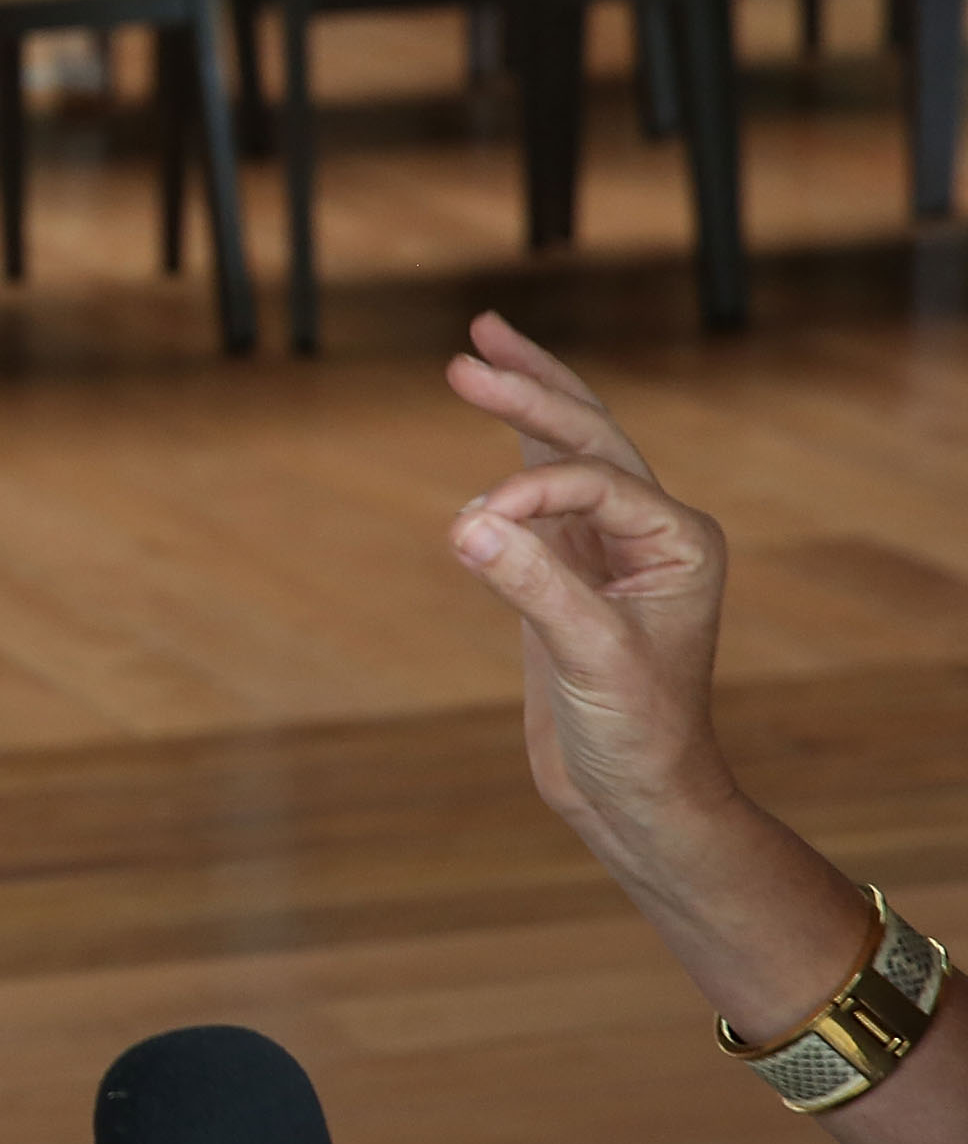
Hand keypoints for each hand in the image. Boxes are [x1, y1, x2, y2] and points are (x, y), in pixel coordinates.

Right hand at [443, 312, 732, 841]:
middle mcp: (652, 532)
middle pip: (587, 436)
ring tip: (480, 347)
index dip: (528, 494)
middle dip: (529, 392)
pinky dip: (510, 457)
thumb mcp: (590, 659)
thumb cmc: (638, 735)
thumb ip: (531, 584)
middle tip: (466, 355)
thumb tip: (463, 524)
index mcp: (679, 540)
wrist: (637, 796)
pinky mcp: (570, 573)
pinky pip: (539, 496)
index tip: (469, 530)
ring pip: (566, 452)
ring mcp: (610, 549)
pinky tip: (493, 420)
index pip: (592, 481)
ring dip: (526, 401)